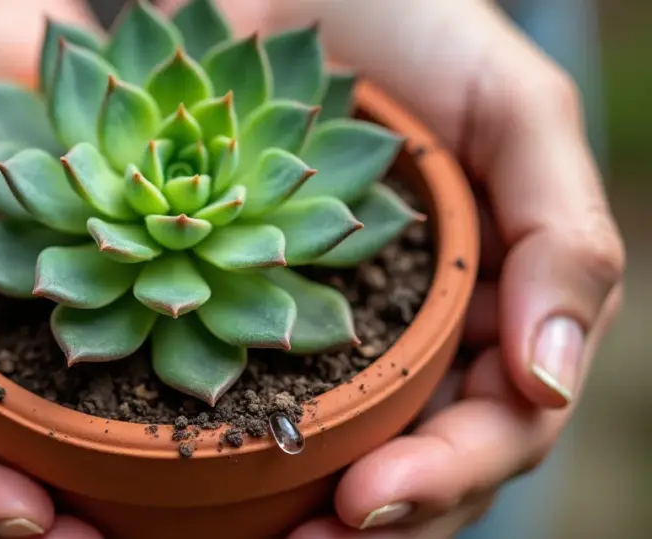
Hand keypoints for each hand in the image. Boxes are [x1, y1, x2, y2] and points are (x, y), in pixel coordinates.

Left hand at [160, 0, 625, 536]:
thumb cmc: (415, 25)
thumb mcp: (513, 108)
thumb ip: (562, 233)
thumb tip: (548, 378)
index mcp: (493, 301)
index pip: (498, 423)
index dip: (444, 475)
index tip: (365, 498)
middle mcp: (415, 330)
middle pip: (417, 458)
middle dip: (372, 515)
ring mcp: (331, 326)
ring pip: (334, 445)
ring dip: (299, 505)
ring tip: (245, 534)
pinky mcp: (248, 303)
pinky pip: (245, 387)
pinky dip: (229, 440)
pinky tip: (183, 472)